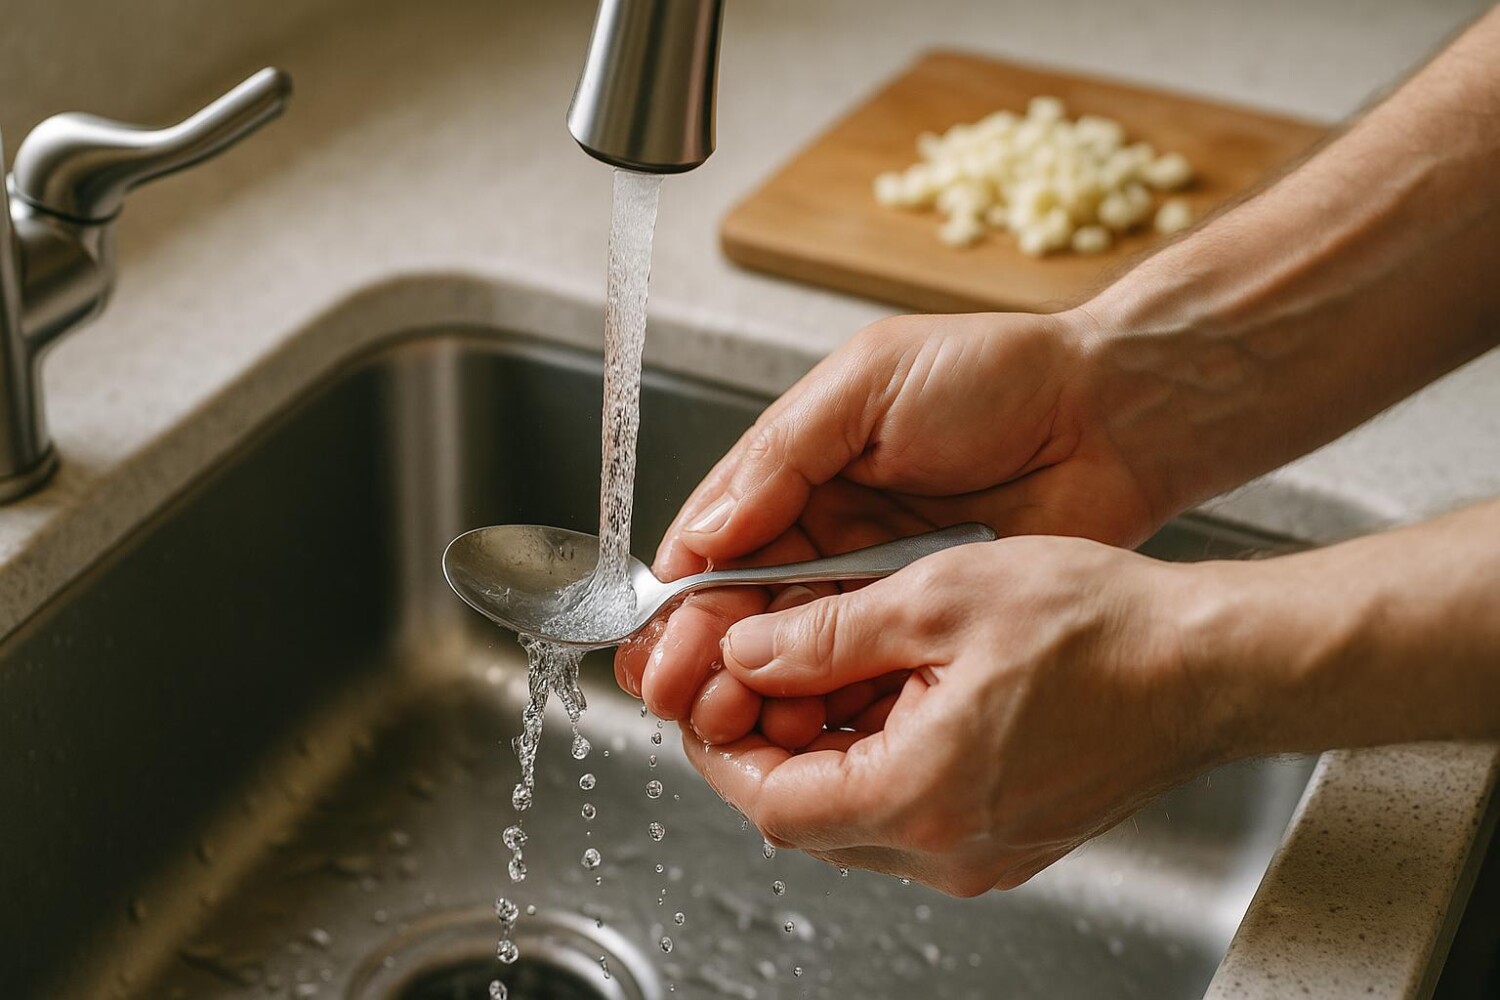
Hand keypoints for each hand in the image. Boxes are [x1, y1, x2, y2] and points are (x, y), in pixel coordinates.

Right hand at [616, 310, 1165, 739]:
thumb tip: (704, 530)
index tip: (652, 644)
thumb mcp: (868, 386)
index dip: (679, 596)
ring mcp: (877, 582)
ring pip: (797, 647)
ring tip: (729, 722)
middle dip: (706, 655)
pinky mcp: (928, 621)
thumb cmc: (994, 374)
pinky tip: (801, 724)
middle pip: (745, 607)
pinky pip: (864, 667)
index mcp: (799, 471)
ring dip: (758, 686)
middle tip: (680, 701)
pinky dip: (828, 699)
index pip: (715, 542)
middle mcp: (828, 533)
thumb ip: (781, 455)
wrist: (1111, 414)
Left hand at [678, 535, 1229, 895]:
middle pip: (806, 816)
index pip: (772, 803)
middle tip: (758, 671)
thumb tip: (748, 652)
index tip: (707, 696)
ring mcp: (982, 854)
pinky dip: (875, 755)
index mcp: (921, 798)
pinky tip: (888, 690)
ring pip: (854, 813)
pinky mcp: (1008, 838)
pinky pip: (908, 811)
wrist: (1210, 665)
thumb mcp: (937, 598)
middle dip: (766, 743)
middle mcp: (948, 850)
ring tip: (826, 667)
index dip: (720, 748)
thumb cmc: (1103, 629)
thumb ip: (825, 634)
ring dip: (820, 747)